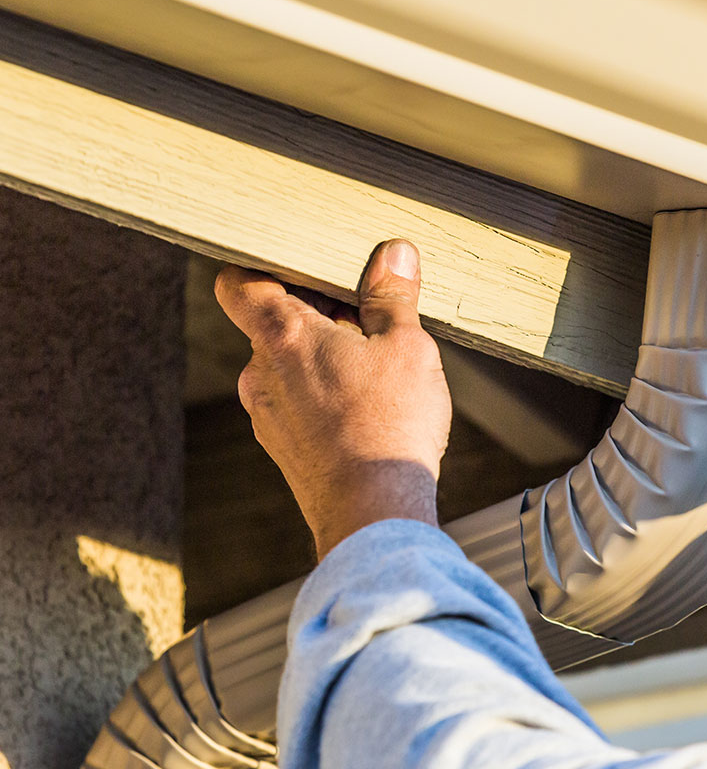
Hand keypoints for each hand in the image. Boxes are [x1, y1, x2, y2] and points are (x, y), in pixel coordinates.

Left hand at [214, 240, 451, 558]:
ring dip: (324, 357)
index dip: (263, 267)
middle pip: (274, 323)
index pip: (238, 282)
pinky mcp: (282, 447)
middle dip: (317, 315)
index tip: (300, 267)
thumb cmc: (389, 426)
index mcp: (282, 335)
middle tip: (367, 318)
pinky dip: (323, 395)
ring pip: (288, 366)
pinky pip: (296, 403)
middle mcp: (260, 373)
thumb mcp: (406, 345)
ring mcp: (267, 414)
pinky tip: (367, 408)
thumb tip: (394, 254)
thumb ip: (392, 296)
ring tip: (375, 367)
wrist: (373, 513)